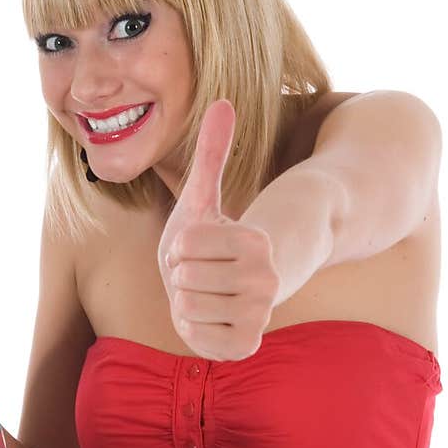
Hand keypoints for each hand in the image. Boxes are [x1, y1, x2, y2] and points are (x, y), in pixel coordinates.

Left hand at [157, 100, 280, 360]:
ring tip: (204, 294)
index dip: (180, 246)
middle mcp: (267, 281)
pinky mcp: (244, 347)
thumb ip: (212, 152)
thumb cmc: (212, 239)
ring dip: (185, 302)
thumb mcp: (203, 196)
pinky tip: (207, 318)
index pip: (185, 245)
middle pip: (184, 279)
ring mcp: (258, 317)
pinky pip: (194, 338)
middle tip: (199, 274)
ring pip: (185, 308)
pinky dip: (191, 328)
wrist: (227, 287)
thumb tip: (223, 100)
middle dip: (181, 276)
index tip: (198, 248)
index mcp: (257, 242)